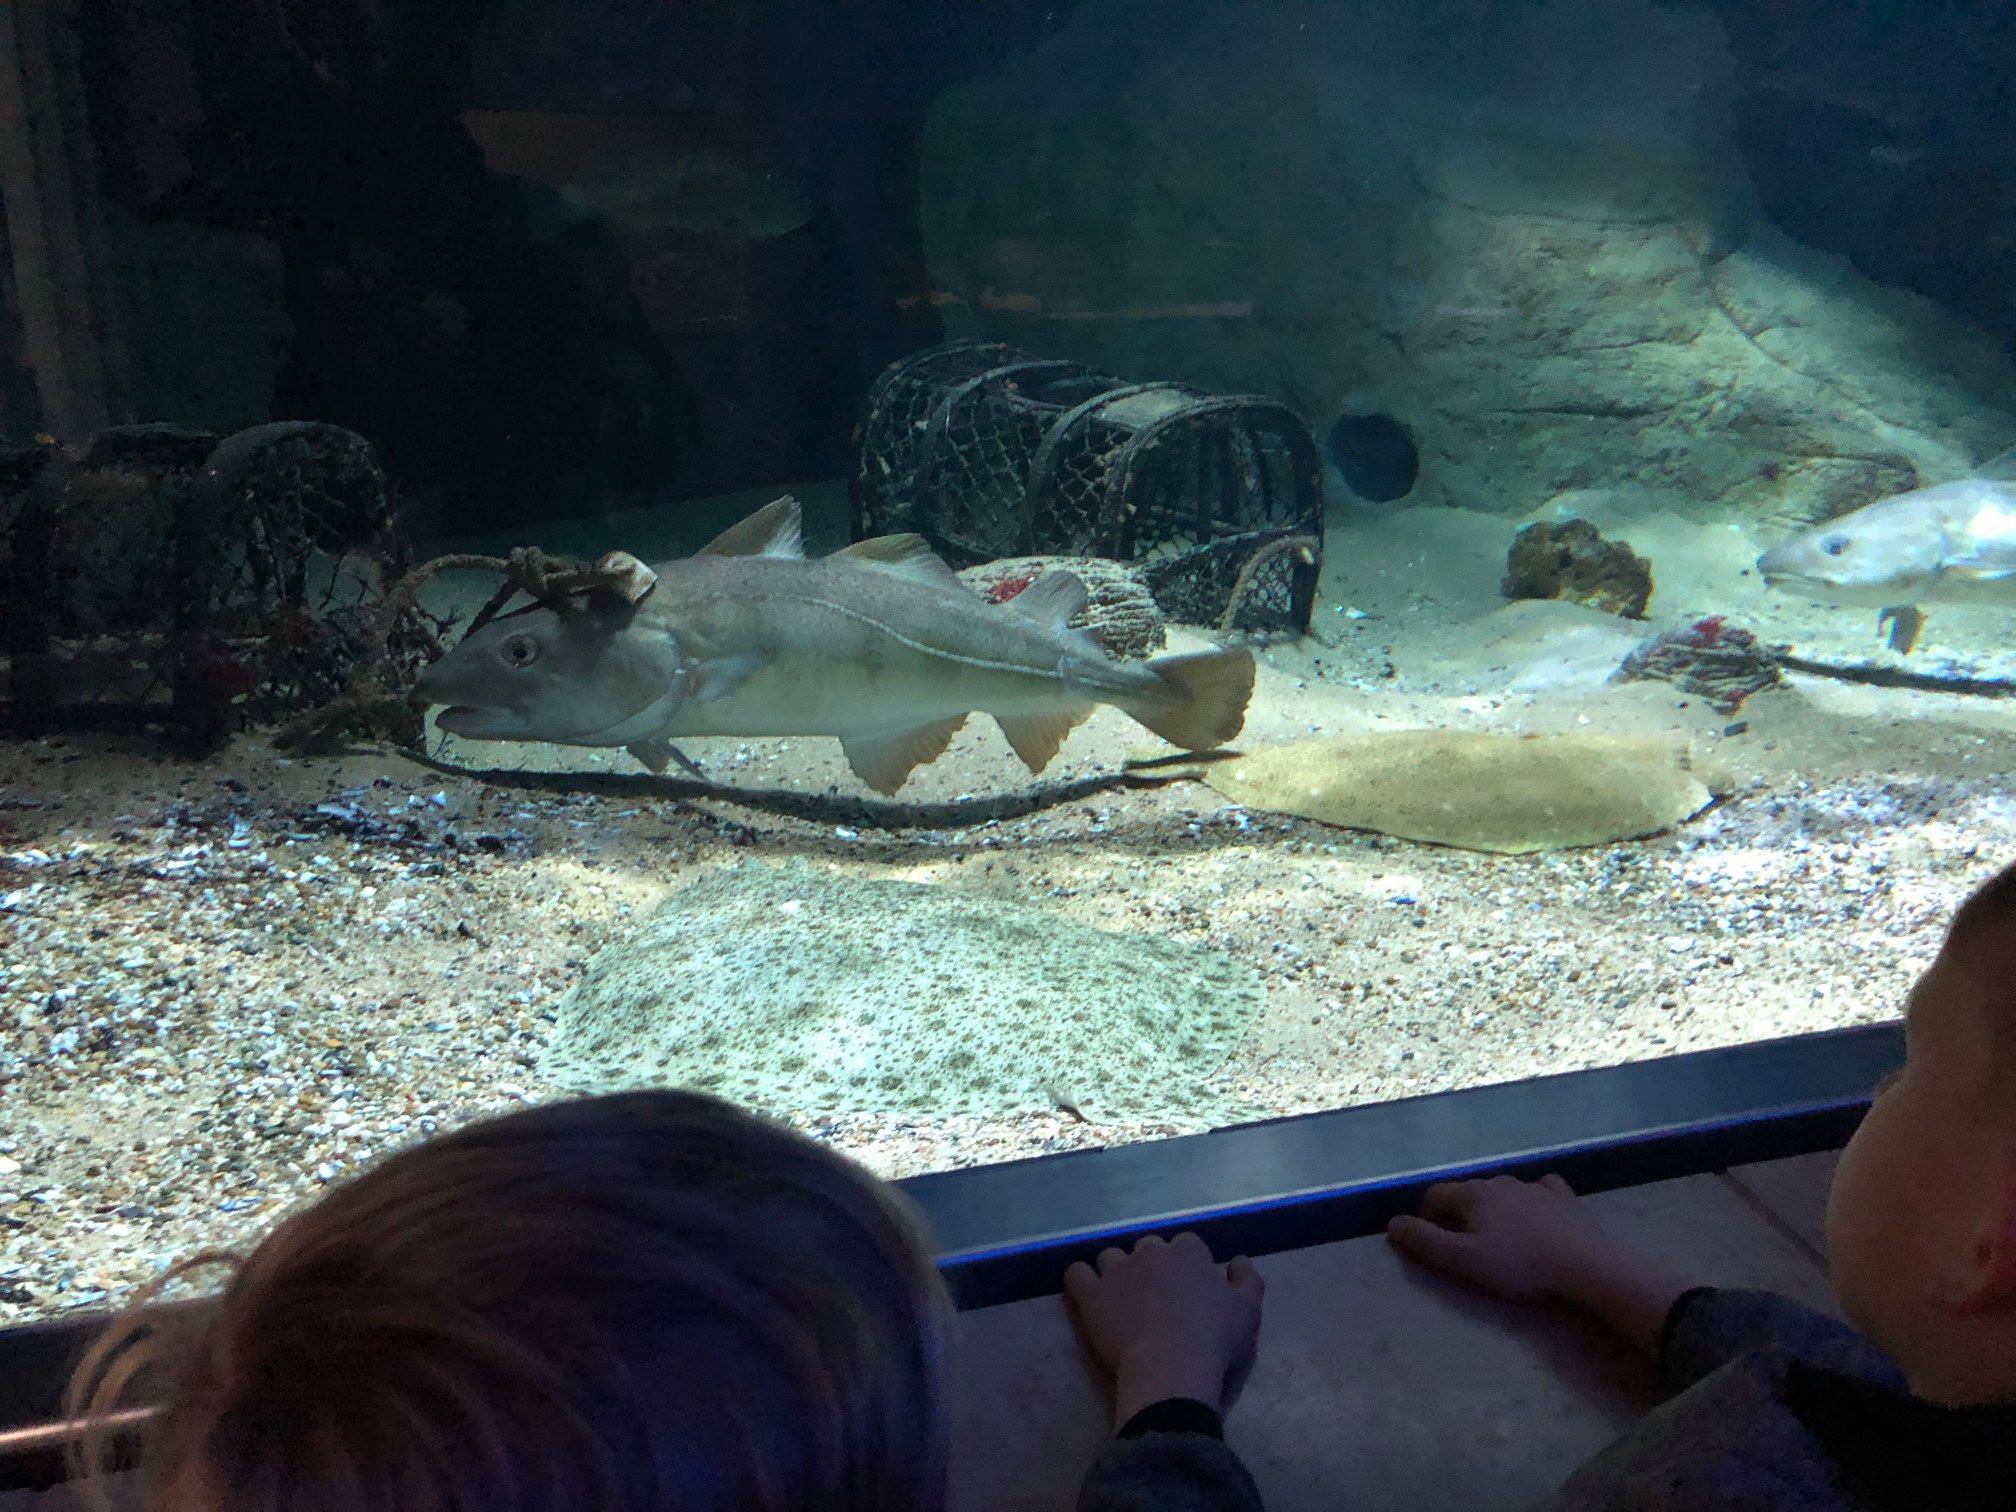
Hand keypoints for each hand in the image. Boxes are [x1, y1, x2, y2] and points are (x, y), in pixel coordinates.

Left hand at [1065, 1233, 1263, 1423]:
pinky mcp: (1091, 1294)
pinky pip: (1077, 1273)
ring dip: (1117, 1271)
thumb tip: (1239, 1259)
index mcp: (1188, 1252)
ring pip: (1111, 1256)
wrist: (1172, 1367)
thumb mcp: (1248, 1311)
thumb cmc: (1215, 1340)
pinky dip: (1081, 1278)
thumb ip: (1247, 1280)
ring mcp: (1117, 1271)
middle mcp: (1150, 1252)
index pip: (1187, 1245)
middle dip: (1152, 1265)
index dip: (1188, 1265)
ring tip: (1122, 1297)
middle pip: (1148, 1248)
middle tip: (1157, 1297)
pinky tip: (1087, 1290)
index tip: (1190, 1288)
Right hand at [1386, 1174, 1610, 1300]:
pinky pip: (1541, 1189)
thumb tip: (1393, 1223)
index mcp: (1472, 1195)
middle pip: (1467, 1192)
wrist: (1586, 1262)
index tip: (1430, 1242)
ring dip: (1493, 1208)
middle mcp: (1499, 1182)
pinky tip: (1539, 1212)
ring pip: (1502, 1190)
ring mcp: (1534, 1186)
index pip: (1434, 1194)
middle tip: (1464, 1246)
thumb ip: (1425, 1242)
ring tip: (1500, 1237)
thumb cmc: (1520, 1264)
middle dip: (1458, 1214)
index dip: (1425, 1216)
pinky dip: (1532, 1199)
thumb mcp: (1464, 1260)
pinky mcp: (1563, 1197)